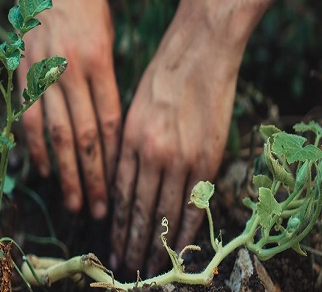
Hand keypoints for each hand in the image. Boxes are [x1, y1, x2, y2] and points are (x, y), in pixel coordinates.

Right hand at [18, 0, 120, 218]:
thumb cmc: (87, 13)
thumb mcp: (107, 42)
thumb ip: (106, 85)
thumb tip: (108, 133)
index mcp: (98, 62)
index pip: (109, 123)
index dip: (113, 160)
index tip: (119, 189)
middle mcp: (70, 71)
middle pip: (84, 136)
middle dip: (93, 178)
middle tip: (99, 210)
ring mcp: (43, 74)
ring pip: (56, 133)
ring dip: (65, 173)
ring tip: (74, 202)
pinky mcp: (21, 74)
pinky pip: (28, 117)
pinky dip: (36, 146)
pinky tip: (45, 170)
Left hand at [110, 0, 284, 275]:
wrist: (199, 54)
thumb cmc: (162, 79)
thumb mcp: (132, 112)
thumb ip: (128, 150)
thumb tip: (124, 186)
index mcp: (129, 143)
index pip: (121, 197)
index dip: (118, 227)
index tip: (114, 247)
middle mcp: (151, 155)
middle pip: (141, 211)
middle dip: (133, 243)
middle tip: (128, 266)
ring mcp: (181, 158)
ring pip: (167, 212)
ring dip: (158, 244)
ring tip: (151, 266)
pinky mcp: (207, 158)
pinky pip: (196, 202)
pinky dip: (189, 228)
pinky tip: (182, 248)